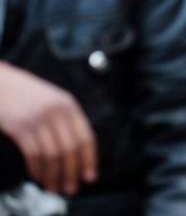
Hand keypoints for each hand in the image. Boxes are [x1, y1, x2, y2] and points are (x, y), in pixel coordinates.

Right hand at [0, 62, 97, 195]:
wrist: (2, 82)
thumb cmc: (27, 94)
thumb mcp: (53, 101)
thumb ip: (66, 120)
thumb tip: (77, 151)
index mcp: (70, 105)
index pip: (86, 137)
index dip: (89, 160)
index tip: (90, 177)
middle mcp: (58, 112)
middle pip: (71, 150)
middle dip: (72, 173)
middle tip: (70, 189)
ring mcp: (39, 119)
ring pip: (53, 155)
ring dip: (54, 175)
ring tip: (54, 187)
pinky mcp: (21, 127)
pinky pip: (34, 154)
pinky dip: (37, 169)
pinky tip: (37, 176)